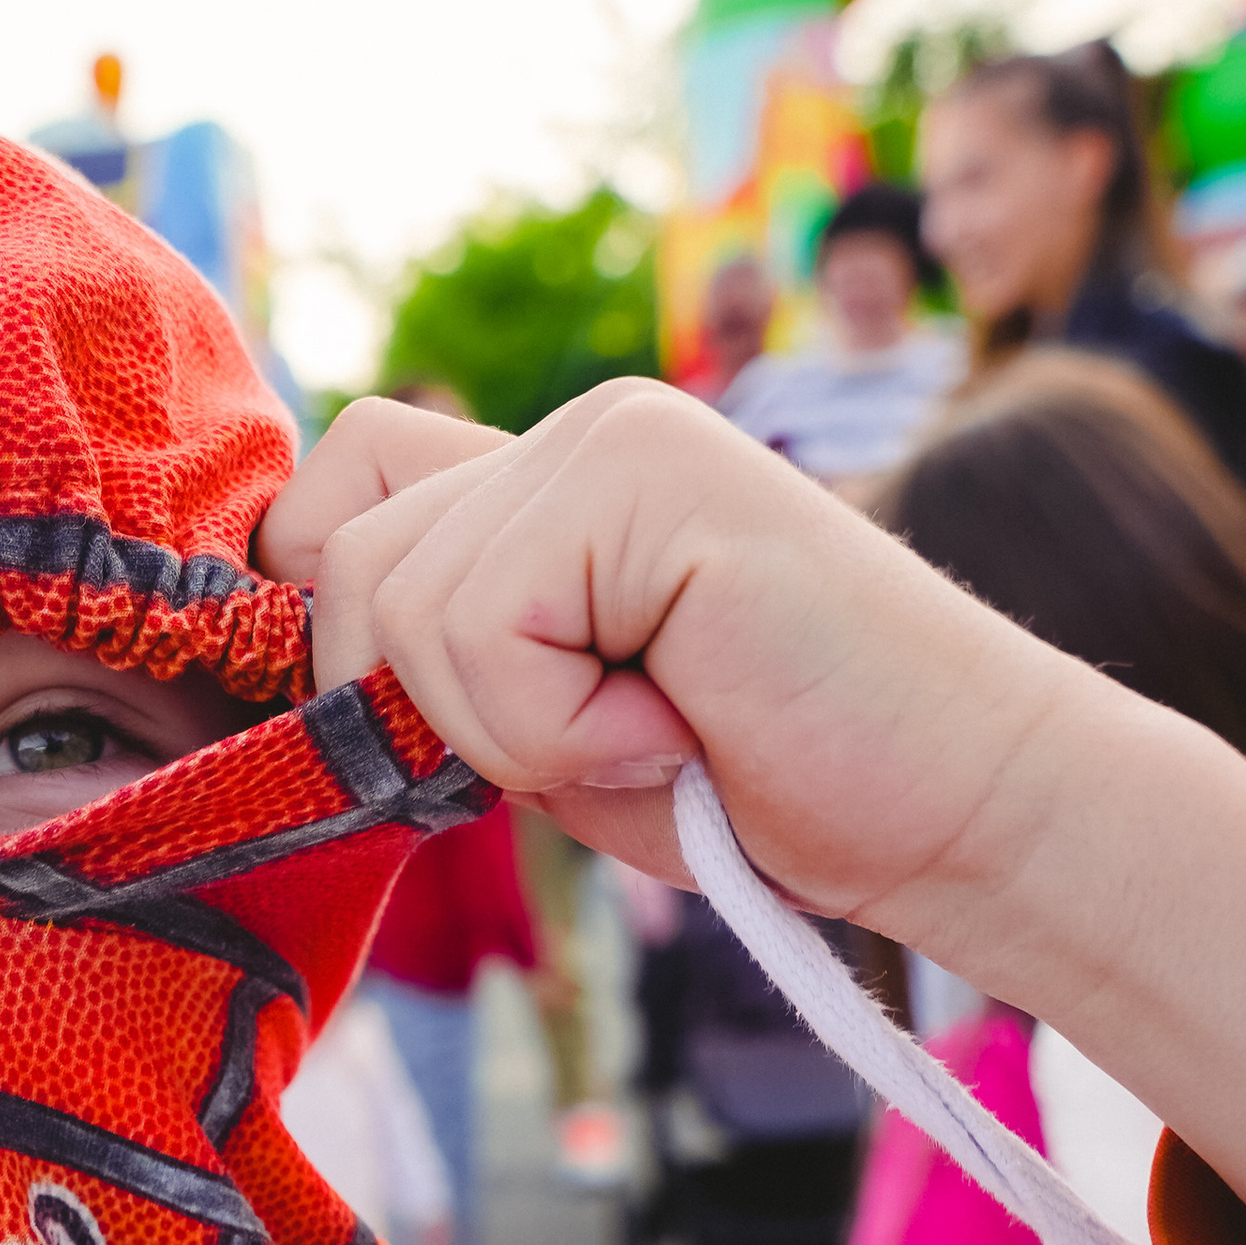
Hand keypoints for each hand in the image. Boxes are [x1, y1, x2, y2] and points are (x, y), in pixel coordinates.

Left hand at [259, 386, 1085, 928]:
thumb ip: (442, 662)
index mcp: (541, 478)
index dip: (331, 624)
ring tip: (653, 734)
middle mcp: (570, 430)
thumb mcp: (549, 728)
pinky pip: (487, 624)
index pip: (330, 499)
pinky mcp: (656, 476)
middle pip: (345, 563)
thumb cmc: (761, 788)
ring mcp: (615, 436)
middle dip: (430, 713)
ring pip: (403, 603)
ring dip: (513, 732)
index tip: (415, 733)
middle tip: (593, 749)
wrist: (949, 815)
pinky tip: (681, 724)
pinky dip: (562, 727)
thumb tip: (296, 651)